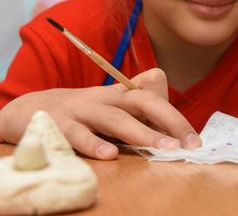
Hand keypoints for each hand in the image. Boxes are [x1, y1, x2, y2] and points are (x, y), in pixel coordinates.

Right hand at [0, 68, 200, 159]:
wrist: (31, 110)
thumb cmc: (83, 112)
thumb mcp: (112, 106)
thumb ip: (140, 107)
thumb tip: (170, 111)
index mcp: (119, 95)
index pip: (153, 99)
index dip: (175, 117)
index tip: (193, 139)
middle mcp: (104, 99)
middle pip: (140, 101)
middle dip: (167, 119)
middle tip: (185, 144)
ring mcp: (81, 111)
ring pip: (113, 118)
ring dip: (140, 133)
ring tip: (162, 148)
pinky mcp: (58, 126)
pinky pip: (77, 135)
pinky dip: (93, 144)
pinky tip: (109, 155)